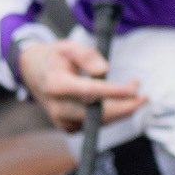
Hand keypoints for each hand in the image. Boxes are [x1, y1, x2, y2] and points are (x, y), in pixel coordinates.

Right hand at [16, 39, 144, 132]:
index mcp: (56, 84)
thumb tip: (104, 70)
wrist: (32, 72)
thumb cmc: (54, 57)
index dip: (114, 92)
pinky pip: (94, 125)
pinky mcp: (67, 127)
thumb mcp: (68, 46)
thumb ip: (87, 55)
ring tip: (134, 94)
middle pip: (97, 113)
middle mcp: (57, 107)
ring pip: (99, 121)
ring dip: (121, 110)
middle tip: (143, 95)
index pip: (89, 91)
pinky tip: (118, 103)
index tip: (134, 90)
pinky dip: (110, 116)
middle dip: (125, 106)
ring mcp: (61, 120)